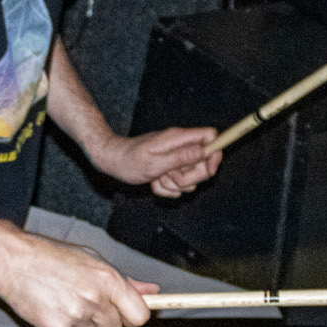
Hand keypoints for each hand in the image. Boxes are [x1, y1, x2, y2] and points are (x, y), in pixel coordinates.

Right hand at [0, 228, 155, 326]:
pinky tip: (52, 307)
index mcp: (107, 279)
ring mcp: (75, 315)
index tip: (127, 314)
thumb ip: (124, 281)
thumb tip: (152, 290)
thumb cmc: (52, 257)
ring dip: (82, 323)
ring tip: (65, 300)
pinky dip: (62, 326)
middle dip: (105, 320)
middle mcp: (94, 299)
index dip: (134, 317)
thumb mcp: (92, 260)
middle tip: (87, 302)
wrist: (13, 262)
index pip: (139, 315)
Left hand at [93, 128, 221, 197]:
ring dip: (174, 185)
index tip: (209, 168)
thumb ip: (182, 157)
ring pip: (191, 179)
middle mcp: (180, 146)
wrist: (112, 162)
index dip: (215, 153)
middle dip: (190, 177)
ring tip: (157, 178)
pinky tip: (153, 181)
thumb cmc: (129, 160)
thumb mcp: (156, 162)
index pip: (210, 137)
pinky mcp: (171, 170)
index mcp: (178, 138)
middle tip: (170, 176)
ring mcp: (176, 159)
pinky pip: (178, 186)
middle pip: (204, 163)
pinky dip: (166, 189)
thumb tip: (206, 150)